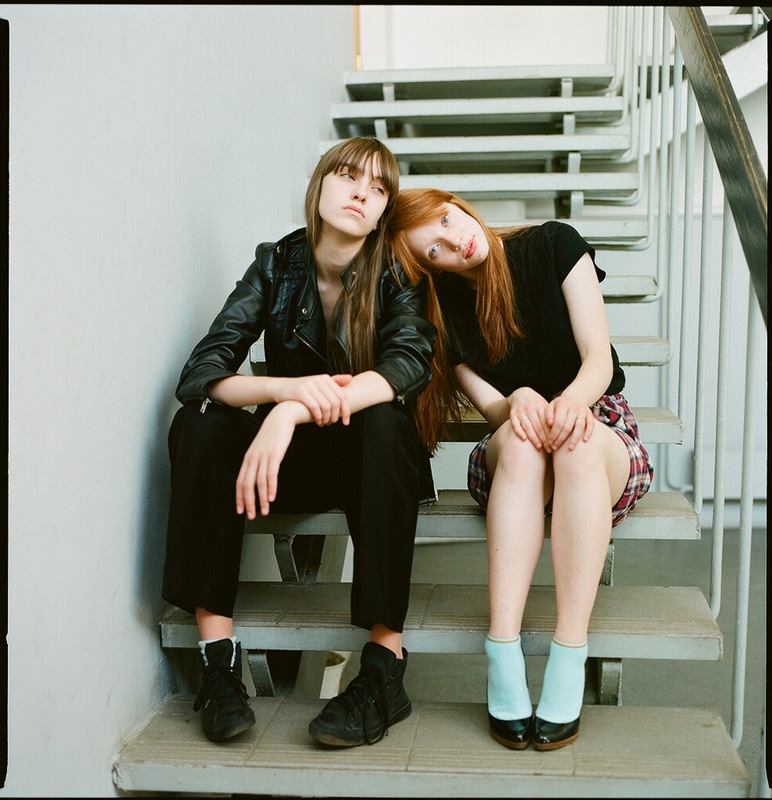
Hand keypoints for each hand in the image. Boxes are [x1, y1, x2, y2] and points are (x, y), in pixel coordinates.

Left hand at [236, 402, 302, 518]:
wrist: (283, 416)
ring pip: (258, 482)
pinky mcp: (274, 454)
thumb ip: (260, 461)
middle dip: (248, 502)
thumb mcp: (264, 447)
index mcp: (249, 457)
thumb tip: (259, 475)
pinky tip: (271, 497)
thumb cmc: (275, 433)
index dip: (239, 497)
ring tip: (264, 511)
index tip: (241, 510)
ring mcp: (263, 455)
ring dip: (261, 499)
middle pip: (246, 484)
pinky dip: (270, 488)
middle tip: (251, 515)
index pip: (240, 481)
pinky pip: (270, 474)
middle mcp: (253, 457)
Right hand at [275, 374, 351, 425]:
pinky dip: (318, 417)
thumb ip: (334, 381)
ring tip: (324, 423)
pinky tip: (318, 422)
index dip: (346, 411)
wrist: (281, 388)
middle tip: (332, 423)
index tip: (346, 422)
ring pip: (326, 406)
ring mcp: (309, 385)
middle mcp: (319, 379)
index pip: (342, 396)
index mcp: (325, 378)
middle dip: (335, 416)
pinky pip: (315, 407)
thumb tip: (350, 378)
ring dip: (327, 418)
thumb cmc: (302, 389)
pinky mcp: (300, 392)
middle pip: (335, 402)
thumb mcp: (318, 383)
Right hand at [508, 388, 549, 449]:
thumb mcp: (544, 406)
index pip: (547, 423)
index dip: (551, 434)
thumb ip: (550, 416)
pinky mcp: (512, 414)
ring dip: (533, 437)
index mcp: (540, 406)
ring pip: (528, 426)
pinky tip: (524, 439)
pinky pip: (515, 424)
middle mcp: (530, 408)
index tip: (555, 444)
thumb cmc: (536, 404)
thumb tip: (562, 430)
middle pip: (538, 426)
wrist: (520, 394)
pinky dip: (519, 431)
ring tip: (539, 446)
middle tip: (549, 449)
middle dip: (544, 439)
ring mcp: (520, 411)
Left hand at [544, 394, 595, 450]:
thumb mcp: (551, 406)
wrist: (575, 397)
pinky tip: (585, 440)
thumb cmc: (559, 405)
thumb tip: (549, 424)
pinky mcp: (590, 415)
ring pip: (580, 426)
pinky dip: (589, 432)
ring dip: (575, 439)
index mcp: (563, 405)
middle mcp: (574, 407)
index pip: (558, 422)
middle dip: (561, 439)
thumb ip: (548, 414)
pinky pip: (591, 424)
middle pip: (568, 427)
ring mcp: (583, 411)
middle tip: (555, 447)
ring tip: (570, 448)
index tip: (549, 442)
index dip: (553, 434)